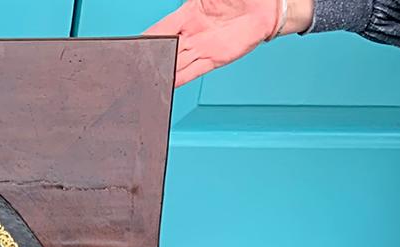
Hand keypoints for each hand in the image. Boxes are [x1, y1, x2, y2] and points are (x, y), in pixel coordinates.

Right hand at [144, 0, 312, 86]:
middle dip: (148, 61)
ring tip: (142, 83)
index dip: (145, 39)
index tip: (130, 49)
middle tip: (131, 72)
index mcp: (188, 14)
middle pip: (163, 50)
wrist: (269, 7)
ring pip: (174, 64)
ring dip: (160, 74)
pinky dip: (177, 81)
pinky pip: (191, 73)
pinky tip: (163, 87)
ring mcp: (203, 48)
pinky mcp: (215, 59)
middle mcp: (192, 34)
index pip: (159, 29)